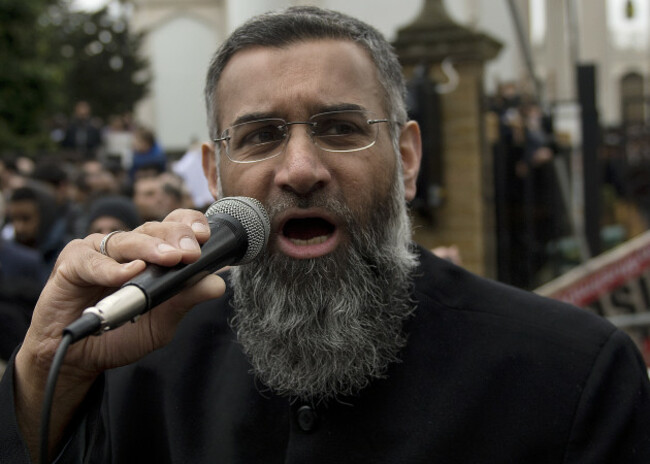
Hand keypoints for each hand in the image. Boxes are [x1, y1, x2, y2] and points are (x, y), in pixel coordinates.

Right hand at [13, 208, 225, 460]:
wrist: (79, 356)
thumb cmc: (121, 333)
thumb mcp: (162, 322)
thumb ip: (186, 301)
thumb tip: (218, 284)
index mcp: (152, 253)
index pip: (174, 226)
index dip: (190, 225)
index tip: (205, 236)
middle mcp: (128, 247)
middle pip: (155, 228)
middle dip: (176, 237)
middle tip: (191, 253)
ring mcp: (100, 251)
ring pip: (127, 240)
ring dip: (150, 248)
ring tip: (169, 258)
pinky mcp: (72, 263)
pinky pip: (93, 261)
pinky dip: (111, 269)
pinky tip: (128, 273)